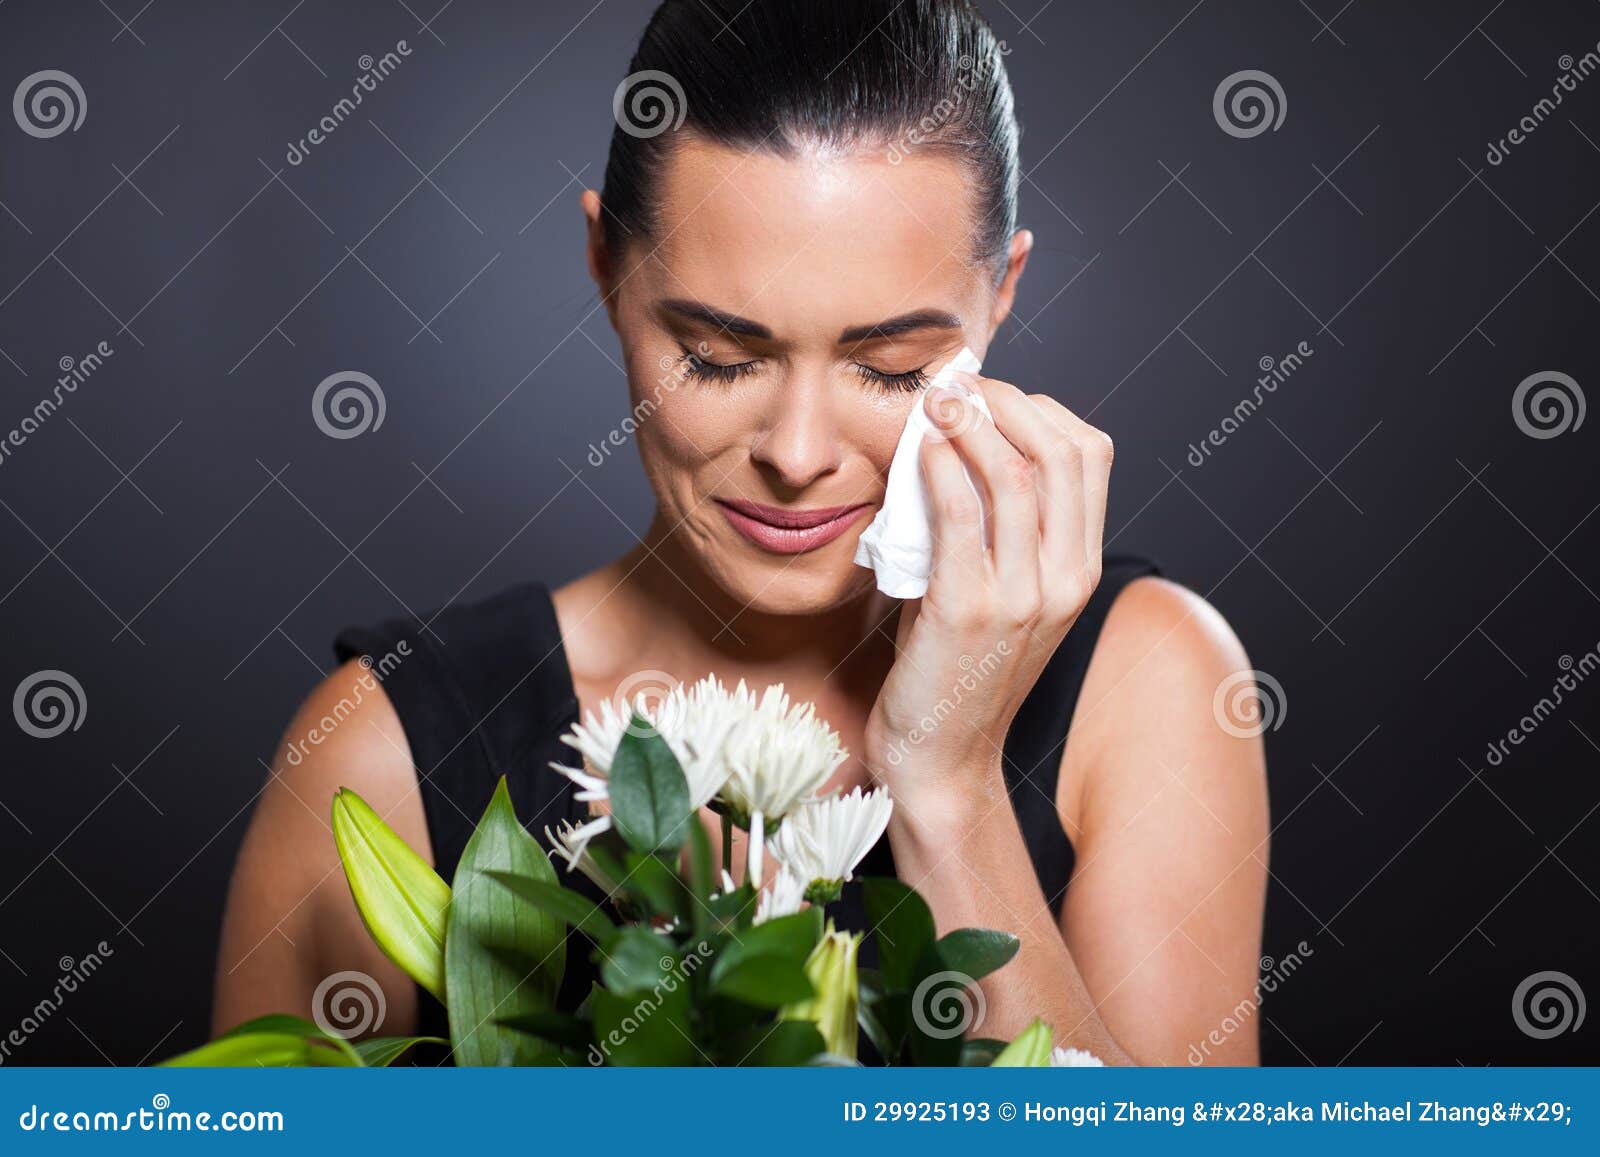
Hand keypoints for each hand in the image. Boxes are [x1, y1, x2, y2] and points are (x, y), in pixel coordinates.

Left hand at [863, 372, 1112, 803]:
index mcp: (1082, 569)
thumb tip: (955, 444)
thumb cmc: (955, 665)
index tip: (989, 393)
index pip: (1090, 456)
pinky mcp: (970, 610)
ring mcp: (1024, 597)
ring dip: (971, 422)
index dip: (1040, 407)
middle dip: (1007, 401)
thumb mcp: (999, 589)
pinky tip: (921, 448)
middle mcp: (1066, 579)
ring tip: (934, 401)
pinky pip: (962, 516)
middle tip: (957, 385)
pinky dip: (942, 468)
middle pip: (1062, 452)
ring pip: (1017, 475)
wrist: (940, 757)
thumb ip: (996, 527)